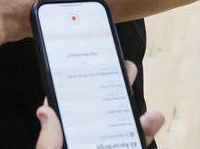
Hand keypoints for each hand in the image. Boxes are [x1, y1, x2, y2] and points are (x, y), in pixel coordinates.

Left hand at [35, 60, 164, 147]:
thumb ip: (49, 142)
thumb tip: (45, 111)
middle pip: (94, 108)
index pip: (64, 109)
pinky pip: (135, 141)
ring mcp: (104, 145)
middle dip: (104, 81)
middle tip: (114, 58)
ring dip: (128, 98)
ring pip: (118, 123)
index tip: (75, 60)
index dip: (68, 85)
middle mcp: (84, 140)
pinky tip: (154, 116)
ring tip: (132, 73)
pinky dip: (146, 130)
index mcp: (62, 138)